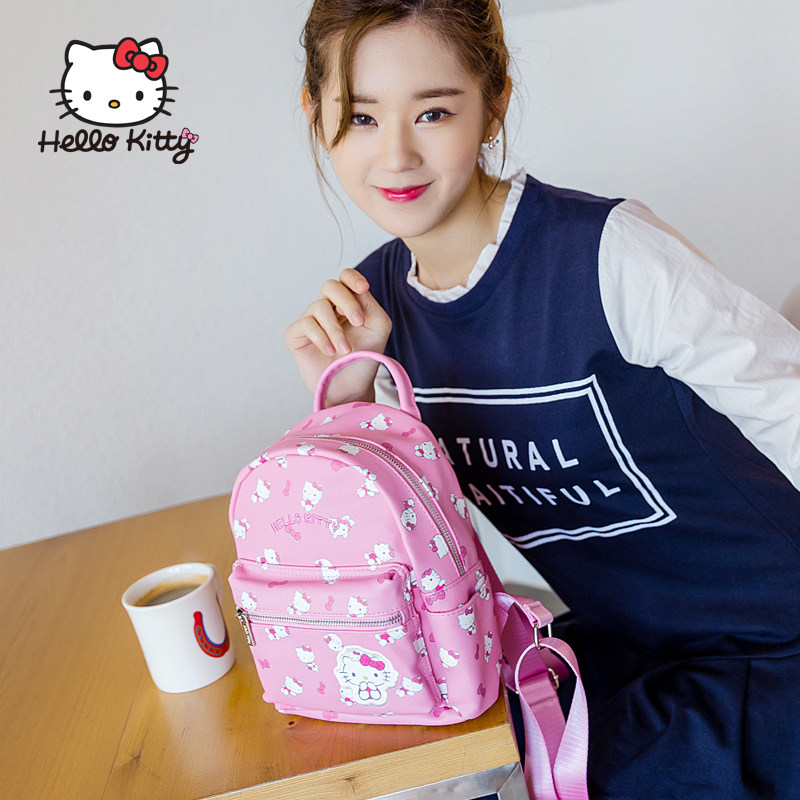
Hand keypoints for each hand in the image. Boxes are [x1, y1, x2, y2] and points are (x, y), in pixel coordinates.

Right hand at [285, 268, 391, 404]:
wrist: (352, 387)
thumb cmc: (365, 357)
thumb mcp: (378, 327)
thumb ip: (370, 304)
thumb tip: (353, 290)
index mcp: (347, 302)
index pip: (345, 277)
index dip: (352, 278)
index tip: (363, 289)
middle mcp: (327, 308)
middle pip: (330, 286)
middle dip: (347, 301)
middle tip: (359, 322)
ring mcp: (310, 320)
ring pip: (319, 307)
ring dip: (336, 330)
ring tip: (345, 350)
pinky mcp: (296, 335)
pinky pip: (306, 325)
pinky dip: (321, 337)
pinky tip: (329, 351)